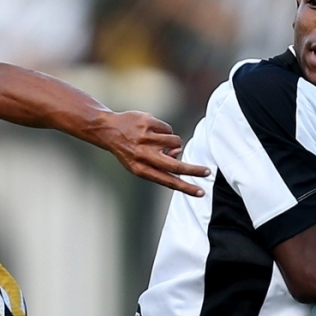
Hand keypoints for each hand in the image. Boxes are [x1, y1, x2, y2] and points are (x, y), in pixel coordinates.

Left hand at [96, 111, 210, 196]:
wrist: (108, 130)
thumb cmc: (128, 150)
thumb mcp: (138, 163)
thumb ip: (159, 163)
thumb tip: (177, 154)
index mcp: (141, 168)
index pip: (168, 181)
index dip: (185, 187)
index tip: (200, 192)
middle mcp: (143, 155)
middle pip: (176, 165)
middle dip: (194, 170)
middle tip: (207, 171)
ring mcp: (146, 138)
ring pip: (175, 142)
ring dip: (172, 142)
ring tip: (158, 141)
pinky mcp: (148, 123)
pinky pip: (168, 128)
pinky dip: (163, 130)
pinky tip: (150, 130)